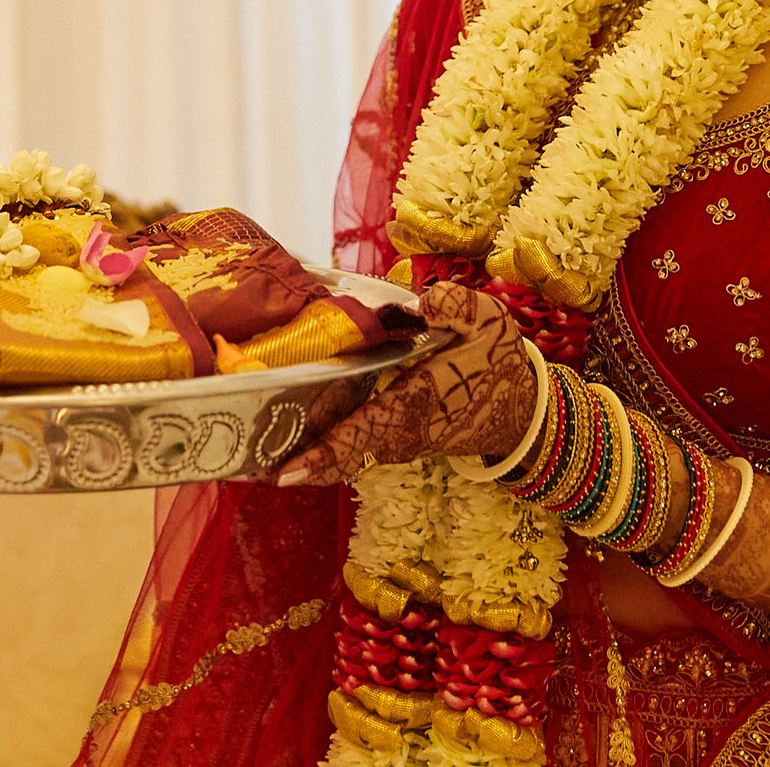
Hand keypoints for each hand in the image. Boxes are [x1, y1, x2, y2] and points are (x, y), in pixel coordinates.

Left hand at [274, 280, 537, 486]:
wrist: (523, 409)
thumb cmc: (498, 362)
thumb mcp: (488, 322)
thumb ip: (457, 306)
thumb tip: (423, 300)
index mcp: (414, 404)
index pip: (361, 432)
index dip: (324, 453)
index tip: (284, 470)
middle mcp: (400, 432)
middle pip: (341, 453)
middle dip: (299, 459)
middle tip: (245, 462)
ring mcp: (398, 441)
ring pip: (345, 452)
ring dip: (307, 452)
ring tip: (256, 446)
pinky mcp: (398, 440)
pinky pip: (355, 446)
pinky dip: (325, 445)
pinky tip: (293, 431)